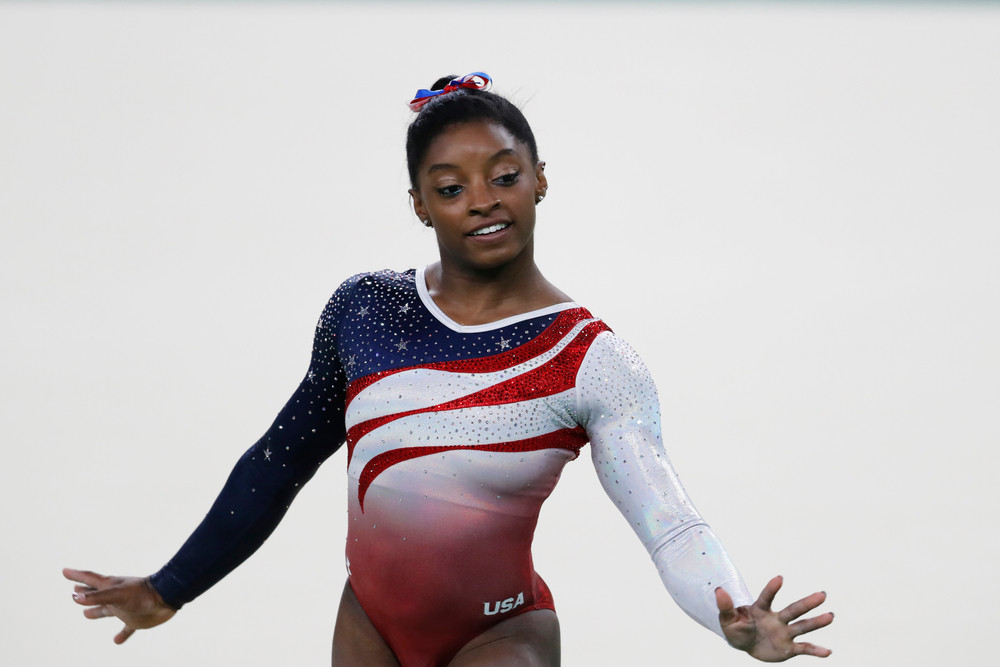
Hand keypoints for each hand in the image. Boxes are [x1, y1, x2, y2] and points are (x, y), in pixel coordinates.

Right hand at [64, 568, 176, 643]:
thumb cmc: (142, 594)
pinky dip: (121, 634)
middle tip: (74, 590)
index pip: (89, 579)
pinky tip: (116, 641)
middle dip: (84, 592)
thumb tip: (75, 597)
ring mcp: (125, 608)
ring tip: (85, 613)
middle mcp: (115, 597)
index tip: (64, 571)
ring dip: (96, 611)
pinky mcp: (135, 620)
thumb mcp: (117, 594)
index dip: (76, 575)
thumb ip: (97, 597)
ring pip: (106, 610)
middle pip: (96, 594)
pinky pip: (126, 629)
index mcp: (110, 587)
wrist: (166, 599)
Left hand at [716, 575, 832, 661]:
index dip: (772, 588)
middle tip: (822, 594)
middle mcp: (776, 619)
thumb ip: (725, 607)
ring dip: (816, 622)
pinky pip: (804, 649)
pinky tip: (828, 652)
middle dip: (807, 603)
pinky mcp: (788, 648)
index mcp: (760, 610)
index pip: (767, 597)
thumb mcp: (727, 620)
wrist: (746, 646)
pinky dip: (815, 651)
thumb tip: (719, 590)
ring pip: (802, 626)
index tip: (779, 577)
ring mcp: (784, 633)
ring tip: (830, 616)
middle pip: (793, 610)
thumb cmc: (737, 629)